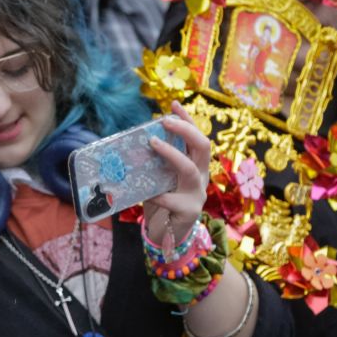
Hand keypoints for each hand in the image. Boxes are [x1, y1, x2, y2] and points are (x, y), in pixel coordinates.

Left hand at [143, 101, 210, 246]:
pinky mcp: (189, 211)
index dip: (187, 120)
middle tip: (165, 121)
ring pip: (190, 170)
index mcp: (195, 165)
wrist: (167, 232)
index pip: (196, 137)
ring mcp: (197, 193)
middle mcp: (200, 176)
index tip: (173, 104)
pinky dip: (159, 195)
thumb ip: (154, 163)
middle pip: (203, 146)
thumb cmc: (162, 201)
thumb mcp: (159, 178)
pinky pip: (172, 200)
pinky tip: (148, 193)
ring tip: (153, 143)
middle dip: (186, 130)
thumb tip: (134, 142)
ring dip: (171, 154)